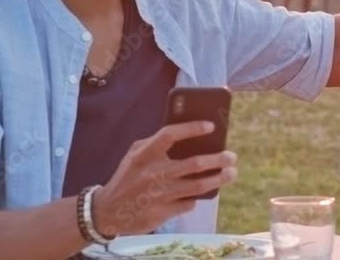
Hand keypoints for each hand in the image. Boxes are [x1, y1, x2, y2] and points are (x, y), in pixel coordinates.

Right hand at [92, 121, 237, 235]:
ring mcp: (158, 195)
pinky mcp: (162, 213)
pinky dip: (197, 197)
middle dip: (218, 159)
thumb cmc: (128, 176)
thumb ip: (156, 143)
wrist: (108, 211)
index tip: (211, 126)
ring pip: (198, 185)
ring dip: (218, 179)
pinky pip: (188, 203)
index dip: (192, 128)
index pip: (170, 135)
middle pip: (194, 163)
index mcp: (143, 155)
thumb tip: (190, 135)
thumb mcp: (134, 155)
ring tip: (231, 173)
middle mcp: (152, 174)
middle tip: (231, 156)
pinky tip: (202, 192)